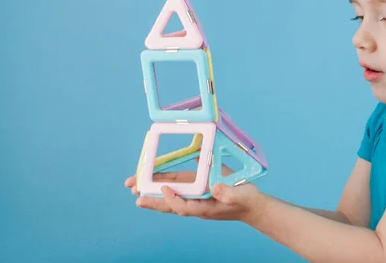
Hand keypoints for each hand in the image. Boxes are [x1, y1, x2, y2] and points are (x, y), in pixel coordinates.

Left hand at [124, 171, 264, 224]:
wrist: (252, 205)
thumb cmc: (246, 201)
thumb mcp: (240, 196)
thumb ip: (228, 193)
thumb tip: (214, 187)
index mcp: (205, 208)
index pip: (183, 207)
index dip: (172, 199)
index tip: (163, 188)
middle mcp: (196, 205)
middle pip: (169, 204)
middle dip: (151, 199)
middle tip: (133, 192)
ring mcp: (196, 198)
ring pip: (170, 196)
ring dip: (153, 190)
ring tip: (134, 185)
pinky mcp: (197, 191)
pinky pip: (178, 188)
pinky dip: (165, 183)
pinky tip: (155, 177)